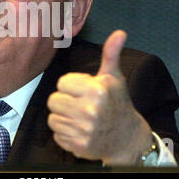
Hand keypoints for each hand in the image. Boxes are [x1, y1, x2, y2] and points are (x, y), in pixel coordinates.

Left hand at [47, 30, 152, 164]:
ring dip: (63, 117)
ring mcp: (84, 131)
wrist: (126, 137)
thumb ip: (111, 54)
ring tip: (79, 117)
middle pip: (53, 101)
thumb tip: (119, 32)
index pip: (61, 83)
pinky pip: (56, 135)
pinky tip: (79, 130)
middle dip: (64, 101)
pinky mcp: (78, 147)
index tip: (84, 91)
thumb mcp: (114, 78)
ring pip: (52, 118)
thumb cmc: (117, 103)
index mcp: (97, 90)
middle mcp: (90, 111)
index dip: (71, 86)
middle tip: (80, 104)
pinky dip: (65, 133)